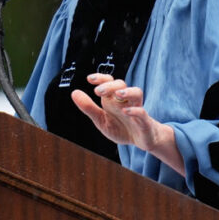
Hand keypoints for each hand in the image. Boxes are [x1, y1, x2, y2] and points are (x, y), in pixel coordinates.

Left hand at [70, 74, 184, 174]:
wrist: (141, 140)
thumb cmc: (121, 128)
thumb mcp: (101, 120)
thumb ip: (88, 107)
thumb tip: (74, 93)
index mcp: (113, 99)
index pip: (109, 82)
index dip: (101, 78)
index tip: (89, 79)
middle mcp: (125, 101)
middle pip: (121, 85)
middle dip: (110, 86)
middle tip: (97, 92)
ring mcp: (136, 109)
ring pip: (137, 93)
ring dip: (127, 91)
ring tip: (117, 94)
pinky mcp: (144, 122)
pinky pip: (142, 112)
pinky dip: (134, 110)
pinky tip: (125, 111)